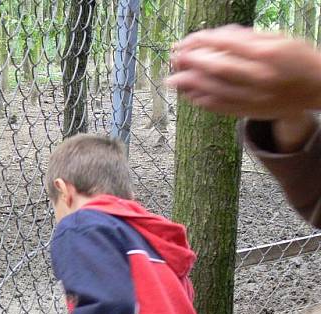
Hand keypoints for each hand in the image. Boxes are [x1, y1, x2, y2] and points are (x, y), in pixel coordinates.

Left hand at [168, 25, 320, 119]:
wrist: (316, 88)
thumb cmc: (295, 58)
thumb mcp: (277, 39)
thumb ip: (246, 38)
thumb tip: (214, 37)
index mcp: (267, 53)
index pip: (227, 45)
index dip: (202, 41)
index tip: (187, 39)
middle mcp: (259, 76)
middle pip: (217, 68)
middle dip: (191, 62)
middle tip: (175, 58)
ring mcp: (254, 97)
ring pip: (214, 91)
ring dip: (189, 85)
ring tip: (172, 79)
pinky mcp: (249, 111)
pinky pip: (219, 107)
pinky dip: (201, 101)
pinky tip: (189, 95)